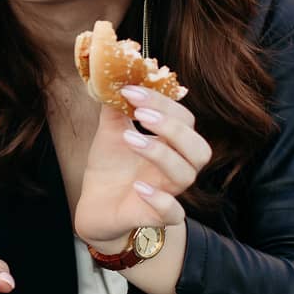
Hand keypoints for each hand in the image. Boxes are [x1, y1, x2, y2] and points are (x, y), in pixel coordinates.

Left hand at [73, 84, 212, 248]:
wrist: (95, 208)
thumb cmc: (111, 168)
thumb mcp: (109, 133)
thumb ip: (115, 107)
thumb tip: (113, 77)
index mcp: (170, 144)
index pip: (183, 119)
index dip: (162, 102)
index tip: (131, 89)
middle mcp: (175, 168)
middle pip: (199, 148)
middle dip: (172, 128)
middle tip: (141, 114)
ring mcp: (168, 193)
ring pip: (186, 175)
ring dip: (161, 154)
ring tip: (130, 140)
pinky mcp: (155, 217)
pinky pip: (173, 213)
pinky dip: (161, 200)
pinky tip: (139, 187)